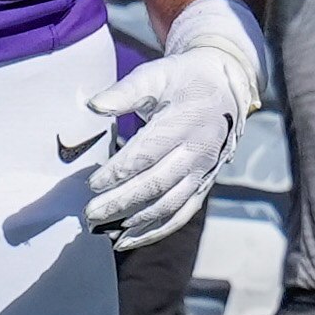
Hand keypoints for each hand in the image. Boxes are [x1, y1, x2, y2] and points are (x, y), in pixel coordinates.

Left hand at [84, 45, 256, 249]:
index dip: (118, 171)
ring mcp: (204, 171)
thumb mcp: (155, 75)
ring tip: (104, 231)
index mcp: (185, 120)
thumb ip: (124, 92)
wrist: (224, 85)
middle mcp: (198, 150)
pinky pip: (181, 213)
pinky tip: (129, 239)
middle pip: (155, 185)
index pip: (146, 154)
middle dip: (120, 203)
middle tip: (89, 214)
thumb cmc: (182, 78)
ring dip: (136, 222)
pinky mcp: (205, 183)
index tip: (92, 183)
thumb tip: (92, 105)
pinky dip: (156, 230)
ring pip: (169, 205)